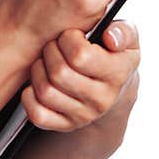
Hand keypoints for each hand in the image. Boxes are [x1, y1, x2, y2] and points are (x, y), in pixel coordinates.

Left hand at [20, 21, 140, 131]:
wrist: (115, 87)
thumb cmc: (114, 54)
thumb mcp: (128, 39)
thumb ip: (123, 32)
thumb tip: (109, 37)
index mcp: (118, 74)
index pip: (80, 56)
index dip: (69, 39)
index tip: (72, 35)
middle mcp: (102, 99)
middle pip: (59, 73)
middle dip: (51, 51)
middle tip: (56, 44)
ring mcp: (83, 116)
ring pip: (46, 92)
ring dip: (38, 71)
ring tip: (47, 60)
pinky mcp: (66, 125)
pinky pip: (38, 114)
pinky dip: (30, 97)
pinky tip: (38, 83)